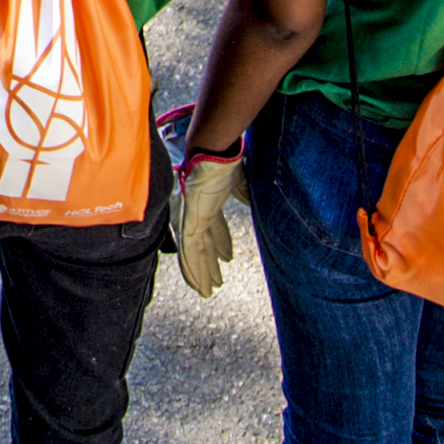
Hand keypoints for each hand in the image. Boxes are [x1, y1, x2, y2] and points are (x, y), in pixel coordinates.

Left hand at [174, 147, 249, 295]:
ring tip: (207, 292)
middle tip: (215, 282)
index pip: (214, 230)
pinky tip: (197, 284)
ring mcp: (191, 218)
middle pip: (204, 245)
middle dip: (209, 264)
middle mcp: (198, 213)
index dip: (220, 245)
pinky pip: (189, 251)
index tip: (227, 258)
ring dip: (201, 274)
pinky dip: (193, 269)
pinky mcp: (188, 221)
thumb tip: (254, 202)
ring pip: (195, 253)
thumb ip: (245, 195)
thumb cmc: (227, 162)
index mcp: (209, 203)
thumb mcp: (242, 183)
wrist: (215, 151)